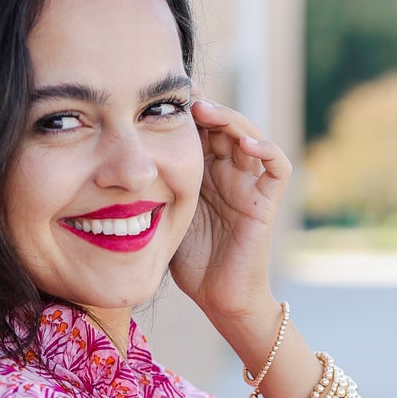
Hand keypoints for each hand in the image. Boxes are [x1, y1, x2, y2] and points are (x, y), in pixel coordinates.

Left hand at [169, 96, 292, 333]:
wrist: (217, 298)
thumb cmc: (190, 263)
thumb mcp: (164, 216)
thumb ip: (153, 189)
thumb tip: (119, 167)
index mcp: (204, 172)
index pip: (199, 130)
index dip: (185, 114)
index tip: (161, 102)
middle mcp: (228, 172)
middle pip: (224, 125)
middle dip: (206, 109)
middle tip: (184, 98)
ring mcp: (249, 184)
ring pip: (250, 136)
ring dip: (231, 120)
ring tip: (208, 112)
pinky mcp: (266, 200)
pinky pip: (277, 166)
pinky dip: (266, 150)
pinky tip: (246, 144)